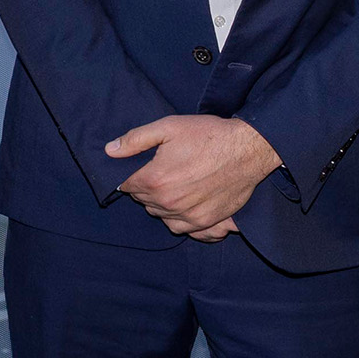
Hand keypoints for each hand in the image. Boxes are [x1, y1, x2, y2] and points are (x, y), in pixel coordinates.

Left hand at [108, 115, 279, 236]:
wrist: (248, 149)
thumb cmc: (208, 135)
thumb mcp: (169, 127)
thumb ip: (136, 140)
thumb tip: (110, 150)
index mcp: (155, 180)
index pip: (128, 187)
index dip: (133, 176)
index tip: (144, 167)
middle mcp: (169, 203)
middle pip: (144, 203)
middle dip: (148, 189)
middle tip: (163, 172)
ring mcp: (188, 217)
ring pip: (162, 217)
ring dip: (163, 205)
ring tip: (175, 187)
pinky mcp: (207, 223)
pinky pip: (185, 230)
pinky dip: (182, 221)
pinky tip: (186, 206)